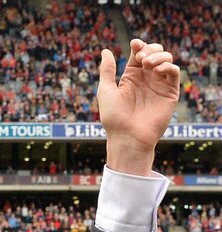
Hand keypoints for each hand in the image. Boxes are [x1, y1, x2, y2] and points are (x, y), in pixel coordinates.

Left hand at [98, 39, 179, 174]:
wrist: (128, 138)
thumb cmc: (114, 118)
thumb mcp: (106, 91)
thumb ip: (107, 70)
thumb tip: (106, 50)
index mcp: (132, 76)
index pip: (139, 52)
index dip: (139, 45)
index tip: (135, 44)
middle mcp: (146, 79)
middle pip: (155, 51)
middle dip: (150, 48)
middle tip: (142, 58)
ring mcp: (159, 85)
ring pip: (166, 58)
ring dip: (159, 55)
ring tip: (147, 64)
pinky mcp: (170, 93)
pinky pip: (174, 72)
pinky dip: (168, 66)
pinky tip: (157, 70)